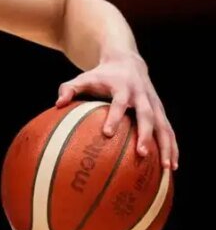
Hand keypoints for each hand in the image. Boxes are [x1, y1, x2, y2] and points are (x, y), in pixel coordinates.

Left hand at [56, 52, 178, 169]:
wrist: (127, 61)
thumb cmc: (101, 75)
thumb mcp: (83, 78)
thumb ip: (69, 89)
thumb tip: (57, 104)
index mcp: (122, 87)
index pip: (119, 103)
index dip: (114, 117)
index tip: (107, 134)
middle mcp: (142, 96)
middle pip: (146, 116)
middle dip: (145, 135)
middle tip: (141, 153)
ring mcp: (154, 104)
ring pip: (164, 126)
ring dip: (166, 146)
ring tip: (167, 168)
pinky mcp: (161, 111)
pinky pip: (169, 131)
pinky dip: (172, 147)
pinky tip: (172, 166)